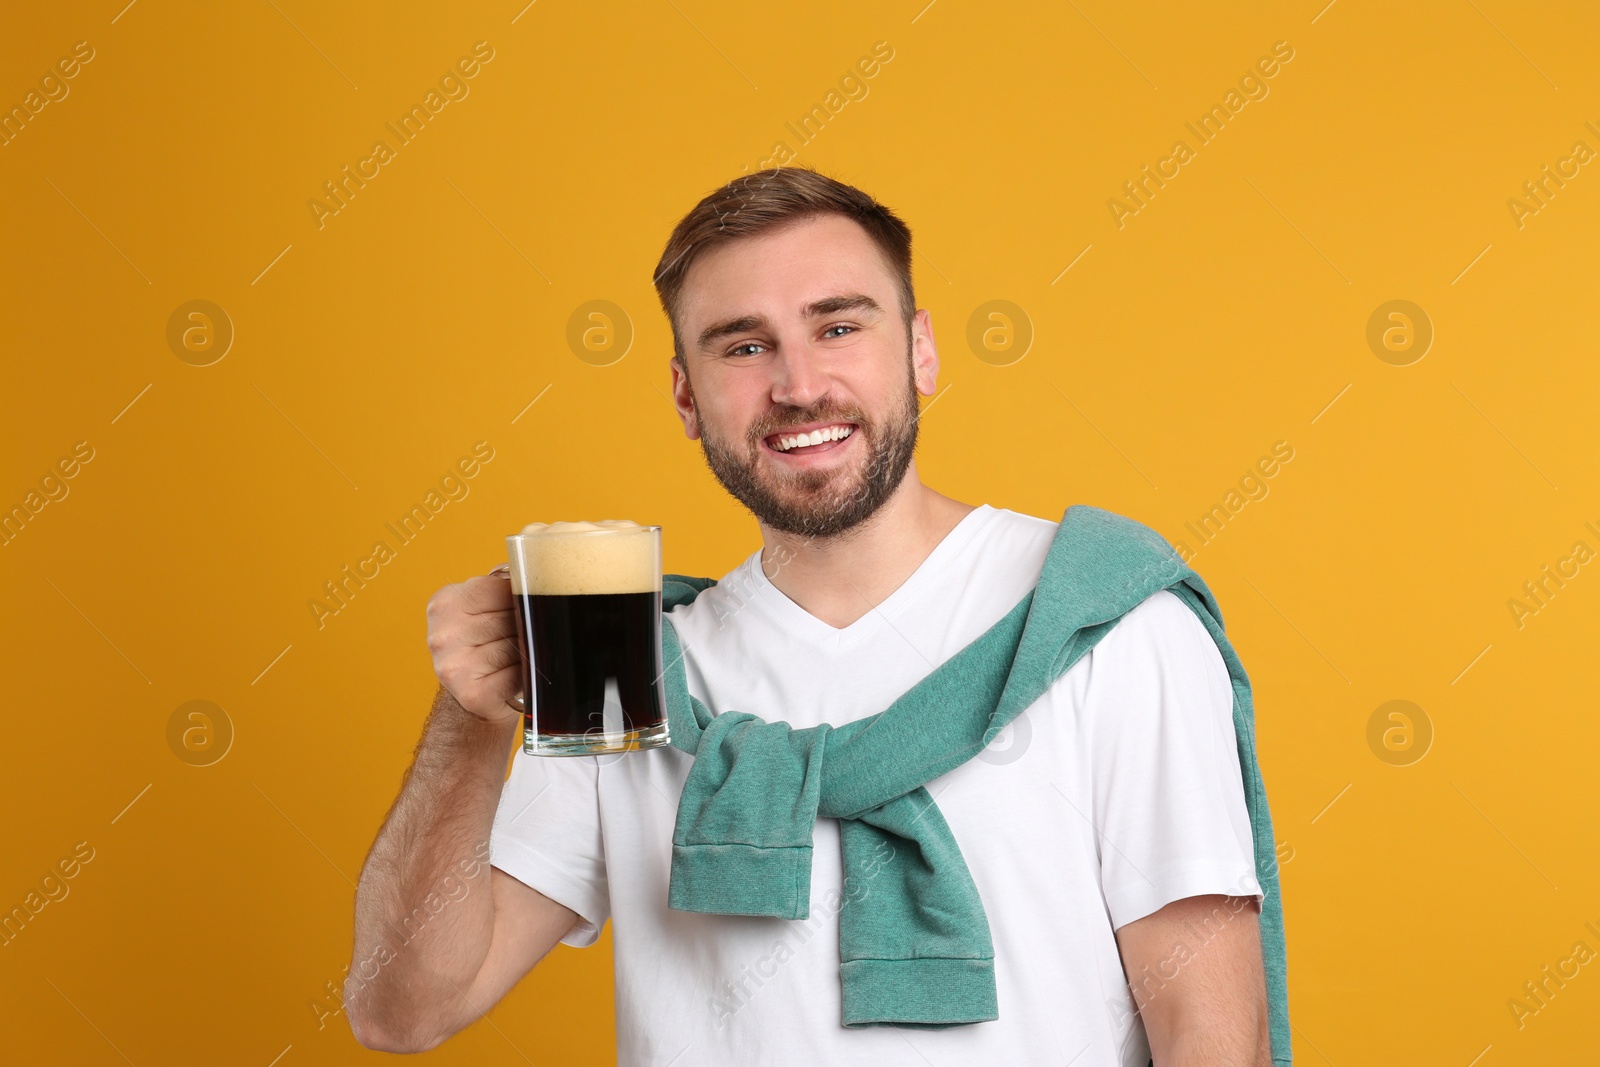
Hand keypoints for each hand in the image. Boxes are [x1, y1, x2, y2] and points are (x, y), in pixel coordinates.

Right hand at [426, 565, 523, 724]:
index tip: (525, 608)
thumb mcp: (485, 608)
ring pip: (516, 647)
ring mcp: (454, 666)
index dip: (521, 598)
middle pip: (508, 619)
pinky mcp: (473, 694)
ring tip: (521, 655)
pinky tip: (518, 676)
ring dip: (528, 651)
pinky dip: (526, 676)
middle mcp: (443, 635)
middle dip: (526, 626)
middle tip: (525, 635)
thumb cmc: (488, 644)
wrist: (476, 696)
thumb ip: (504, 586)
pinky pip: (518, 675)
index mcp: (444, 603)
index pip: (498, 589)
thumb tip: (540, 566)